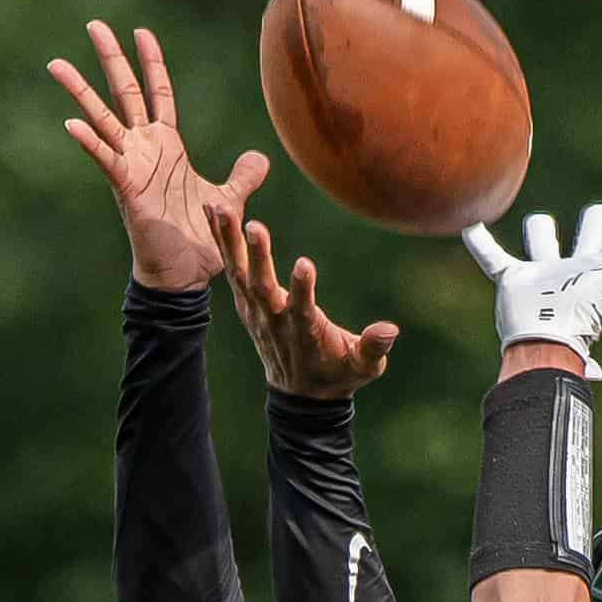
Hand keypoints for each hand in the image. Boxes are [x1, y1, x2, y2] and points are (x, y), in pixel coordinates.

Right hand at [48, 21, 267, 291]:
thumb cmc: (201, 240)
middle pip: (125, 93)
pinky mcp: (127, 189)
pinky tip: (70, 125)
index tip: (141, 32)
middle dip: (111, 59)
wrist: (186, 275)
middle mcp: (145, 149)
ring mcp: (132, 167)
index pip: (159, 94)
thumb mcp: (229, 201)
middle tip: (94, 24)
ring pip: (103, 121)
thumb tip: (260, 158)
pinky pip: (106, 161)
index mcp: (168, 146)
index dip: (152, 64)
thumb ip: (243, 178)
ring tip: (56, 64)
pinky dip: (90, 143)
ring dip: (80, 93)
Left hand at [207, 206, 398, 399]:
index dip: (302, 289)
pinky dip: (220, 242)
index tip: (304, 264)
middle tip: (254, 226)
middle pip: (263, 287)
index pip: (303, 309)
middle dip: (259, 258)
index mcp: (305, 332)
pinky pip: (231, 269)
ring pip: (241, 274)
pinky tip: (212, 210)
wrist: (301, 394)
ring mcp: (257, 311)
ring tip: (220, 207)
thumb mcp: (363, 367)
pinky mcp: (247, 303)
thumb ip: (374, 348)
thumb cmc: (338, 373)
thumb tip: (390, 330)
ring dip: (229, 242)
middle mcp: (276, 319)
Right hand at [462, 188, 601, 380]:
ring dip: (540, 234)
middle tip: (599, 216)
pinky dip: (480, 244)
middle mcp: (579, 269)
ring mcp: (544, 276)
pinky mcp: (512, 282)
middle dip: (594, 226)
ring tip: (540, 227)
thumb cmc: (591, 308)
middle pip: (590, 236)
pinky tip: (468, 227)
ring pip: (542, 242)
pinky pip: (492, 258)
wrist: (545, 343)